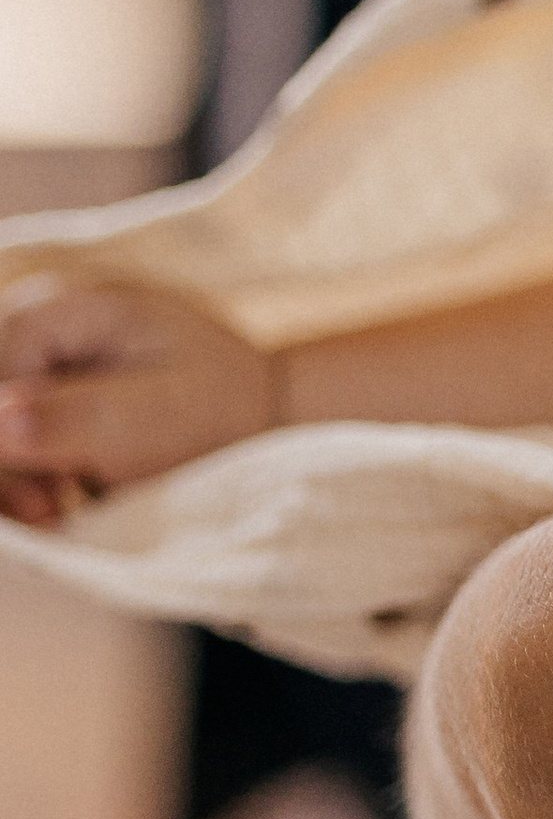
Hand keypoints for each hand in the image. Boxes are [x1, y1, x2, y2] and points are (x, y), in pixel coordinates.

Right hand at [0, 276, 279, 526]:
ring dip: (16, 474)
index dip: (5, 447)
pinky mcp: (46, 384)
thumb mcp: (153, 419)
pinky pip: (14, 430)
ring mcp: (41, 350)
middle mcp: (41, 317)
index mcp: (68, 304)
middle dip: (8, 466)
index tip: (44, 503)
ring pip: (1, 421)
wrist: (259, 410)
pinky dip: (28, 470)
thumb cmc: (218, 409)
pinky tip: (59, 498)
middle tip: (51, 513)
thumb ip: (72, 419)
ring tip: (57, 511)